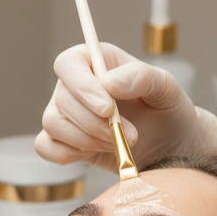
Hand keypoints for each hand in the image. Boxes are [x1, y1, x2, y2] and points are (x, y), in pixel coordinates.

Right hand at [35, 42, 216, 171]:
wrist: (170, 145)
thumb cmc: (167, 109)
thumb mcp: (166, 87)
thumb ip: (141, 77)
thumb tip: (109, 83)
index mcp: (95, 60)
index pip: (68, 64)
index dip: (82, 86)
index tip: (108, 109)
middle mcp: (75, 85)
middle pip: (62, 100)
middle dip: (95, 124)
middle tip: (132, 135)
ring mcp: (66, 113)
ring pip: (54, 124)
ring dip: (89, 140)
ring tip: (121, 143)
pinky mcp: (64, 141)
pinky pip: (46, 147)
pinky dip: (69, 155)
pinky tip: (100, 152)